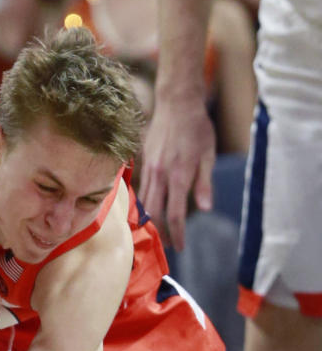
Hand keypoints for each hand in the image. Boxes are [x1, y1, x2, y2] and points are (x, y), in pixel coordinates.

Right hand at [140, 92, 215, 250]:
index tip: (180, 247)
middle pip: (156, 213)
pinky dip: (146, 204)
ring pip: (146, 203)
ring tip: (158, 233)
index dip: (178, 234)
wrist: (176, 103)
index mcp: (179, 175)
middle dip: (161, 232)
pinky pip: (142, 189)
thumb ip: (205, 183)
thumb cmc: (197, 127)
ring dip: (152, 220)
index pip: (176, 214)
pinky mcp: (144, 162)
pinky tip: (151, 210)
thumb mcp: (208, 154)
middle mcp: (161, 174)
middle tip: (167, 247)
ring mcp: (150, 168)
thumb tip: (206, 208)